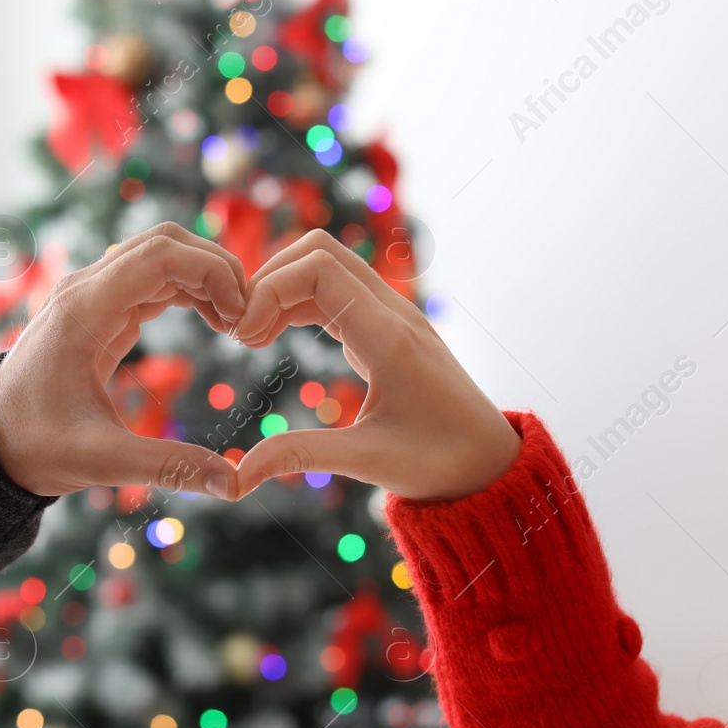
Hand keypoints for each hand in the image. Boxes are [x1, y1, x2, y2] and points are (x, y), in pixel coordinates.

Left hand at [0, 223, 247, 498]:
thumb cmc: (35, 446)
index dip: (212, 273)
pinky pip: (152, 281)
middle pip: (164, 243)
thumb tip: (233, 485)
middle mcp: (85, 290)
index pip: (160, 256)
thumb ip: (168, 466)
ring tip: (236, 323)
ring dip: (204, 277)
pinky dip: (188, 291)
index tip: (240, 317)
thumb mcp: (101, 460)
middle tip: (247, 316)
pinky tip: (214, 322)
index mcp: (83, 311)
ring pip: (160, 256)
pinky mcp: (99, 311)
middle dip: (215, 267)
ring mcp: (91, 296)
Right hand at [232, 230, 520, 501]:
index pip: (318, 270)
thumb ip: (299, 456)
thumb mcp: (366, 461)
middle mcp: (393, 313)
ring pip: (327, 266)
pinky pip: (337, 292)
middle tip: (240, 331)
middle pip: (319, 251)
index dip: (269, 290)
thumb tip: (237, 476)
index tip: (243, 338)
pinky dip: (299, 302)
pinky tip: (275, 337)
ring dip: (282, 288)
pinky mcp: (388, 328)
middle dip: (269, 279)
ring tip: (250, 337)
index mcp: (389, 337)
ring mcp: (393, 316)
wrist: (490, 463)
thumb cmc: (439, 462)